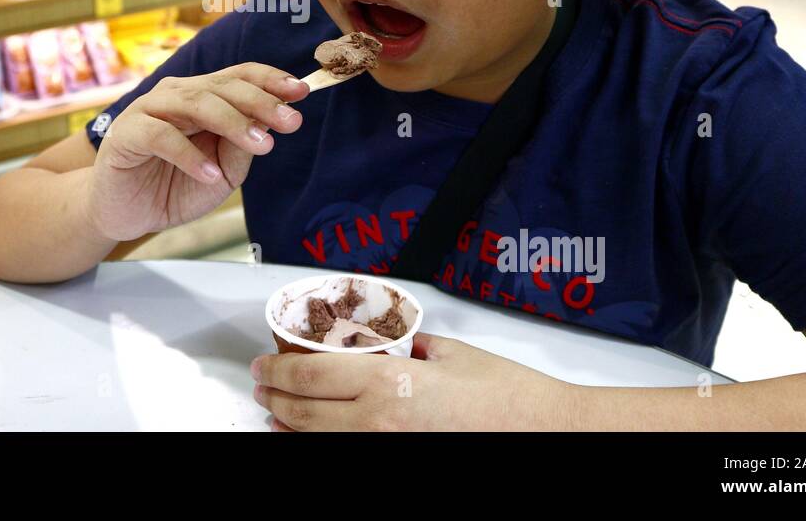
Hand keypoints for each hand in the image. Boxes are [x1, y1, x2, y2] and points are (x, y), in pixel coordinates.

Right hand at [88, 63, 307, 240]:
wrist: (125, 214)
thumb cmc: (174, 186)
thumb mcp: (222, 174)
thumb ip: (241, 149)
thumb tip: (269, 124)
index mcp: (201, 96)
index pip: (239, 77)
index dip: (270, 80)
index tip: (302, 92)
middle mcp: (176, 95)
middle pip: (223, 87)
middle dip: (261, 102)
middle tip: (291, 122)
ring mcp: (149, 110)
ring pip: (196, 103)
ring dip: (233, 123)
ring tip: (262, 146)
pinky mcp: (126, 134)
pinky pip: (161, 137)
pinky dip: (188, 155)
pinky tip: (209, 174)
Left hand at [250, 333, 576, 430]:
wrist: (543, 432)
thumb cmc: (506, 396)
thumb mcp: (450, 352)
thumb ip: (407, 346)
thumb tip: (383, 340)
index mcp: (390, 385)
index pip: (311, 375)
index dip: (277, 370)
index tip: (263, 364)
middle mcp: (381, 425)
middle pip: (306, 412)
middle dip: (276, 398)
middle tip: (262, 386)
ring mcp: (387, 453)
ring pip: (319, 442)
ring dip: (290, 427)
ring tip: (276, 415)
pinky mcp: (400, 465)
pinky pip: (346, 456)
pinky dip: (320, 447)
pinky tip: (310, 440)